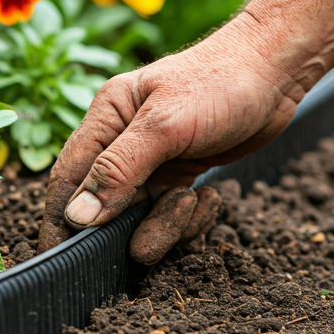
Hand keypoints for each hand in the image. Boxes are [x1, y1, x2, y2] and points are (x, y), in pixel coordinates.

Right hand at [38, 14, 305, 262]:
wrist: (275, 74)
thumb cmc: (220, 83)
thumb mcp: (165, 125)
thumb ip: (117, 169)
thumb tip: (76, 216)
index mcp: (106, 121)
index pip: (67, 178)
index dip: (58, 220)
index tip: (58, 259)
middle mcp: (122, 145)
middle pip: (106, 208)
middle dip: (132, 228)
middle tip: (162, 226)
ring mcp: (151, 165)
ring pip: (141, 220)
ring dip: (169, 225)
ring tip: (194, 199)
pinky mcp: (176, 178)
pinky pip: (170, 218)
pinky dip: (190, 219)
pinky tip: (209, 196)